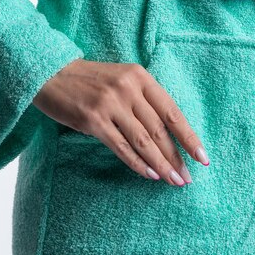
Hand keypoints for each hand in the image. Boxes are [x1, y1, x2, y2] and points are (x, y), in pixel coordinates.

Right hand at [32, 58, 209, 185]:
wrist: (52, 74)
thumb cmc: (92, 81)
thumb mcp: (123, 79)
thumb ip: (144, 99)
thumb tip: (168, 135)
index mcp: (141, 77)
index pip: (173, 112)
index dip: (189, 137)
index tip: (202, 157)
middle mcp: (129, 89)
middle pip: (160, 130)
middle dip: (177, 157)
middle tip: (187, 177)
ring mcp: (111, 104)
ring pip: (144, 141)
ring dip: (161, 164)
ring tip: (173, 181)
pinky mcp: (94, 120)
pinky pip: (121, 147)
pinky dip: (138, 163)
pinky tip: (150, 175)